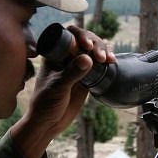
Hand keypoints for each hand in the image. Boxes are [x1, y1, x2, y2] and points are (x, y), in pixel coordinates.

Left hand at [10, 26, 114, 157]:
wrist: (48, 123)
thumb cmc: (45, 104)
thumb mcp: (58, 88)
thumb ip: (71, 73)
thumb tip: (87, 58)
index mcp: (54, 54)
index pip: (69, 34)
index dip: (81, 35)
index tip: (87, 46)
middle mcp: (66, 56)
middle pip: (85, 39)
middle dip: (96, 43)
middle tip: (101, 57)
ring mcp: (77, 66)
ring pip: (93, 50)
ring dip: (103, 50)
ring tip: (108, 60)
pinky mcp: (87, 77)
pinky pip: (99, 64)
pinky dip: (107, 60)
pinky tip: (112, 62)